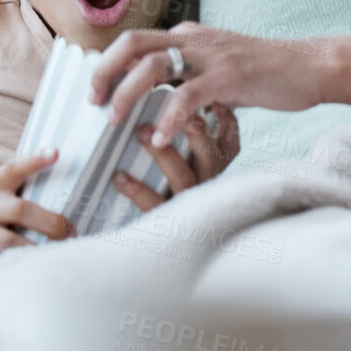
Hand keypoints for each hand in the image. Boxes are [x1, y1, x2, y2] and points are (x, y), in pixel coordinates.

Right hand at [0, 152, 74, 275]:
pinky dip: (7, 272)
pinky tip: (27, 275)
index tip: (55, 154)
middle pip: (19, 211)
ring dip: (33, 251)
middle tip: (71, 232)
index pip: (13, 168)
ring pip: (6, 244)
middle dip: (50, 223)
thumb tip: (56, 153)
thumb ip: (21, 170)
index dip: (34, 160)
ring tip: (56, 257)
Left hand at [89, 22, 326, 146]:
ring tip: (115, 121)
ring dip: (127, 94)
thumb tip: (164, 91)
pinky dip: (168, 118)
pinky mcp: (230, 77)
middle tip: (94, 102)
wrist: (313, 66)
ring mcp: (212, 56)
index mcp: (190, 35)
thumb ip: (193, 71)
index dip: (109, 63)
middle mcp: (195, 39)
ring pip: (152, 65)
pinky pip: (187, 96)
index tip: (96, 89)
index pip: (136, 40)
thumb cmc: (269, 71)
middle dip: (105, 72)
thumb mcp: (222, 64)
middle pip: (132, 43)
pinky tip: (161, 137)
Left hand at [113, 103, 239, 212]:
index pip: (230, 145)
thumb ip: (191, 147)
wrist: (173, 248)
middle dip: (193, 129)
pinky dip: (136, 188)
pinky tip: (120, 176)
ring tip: (142, 133)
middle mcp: (208, 187)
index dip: (227, 122)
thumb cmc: (179, 201)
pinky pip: (153, 202)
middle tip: (173, 110)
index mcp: (216, 172)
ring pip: (182, 176)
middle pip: (209, 154)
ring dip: (163, 152)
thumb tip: (181, 112)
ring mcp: (190, 204)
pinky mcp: (169, 221)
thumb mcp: (193, 172)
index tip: (214, 102)